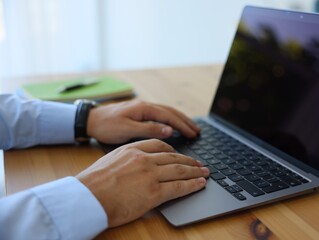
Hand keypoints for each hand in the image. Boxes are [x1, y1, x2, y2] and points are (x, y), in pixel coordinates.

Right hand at [76, 139, 208, 226]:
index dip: (173, 150)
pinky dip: (192, 185)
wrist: (87, 198)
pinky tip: (200, 184)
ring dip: (195, 171)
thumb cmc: (92, 183)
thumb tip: (134, 166)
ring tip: (204, 172)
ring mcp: (151, 175)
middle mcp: (144, 159)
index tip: (180, 153)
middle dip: (189, 160)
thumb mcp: (109, 161)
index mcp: (132, 149)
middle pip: (173, 156)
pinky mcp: (154, 192)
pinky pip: (179, 186)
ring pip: (179, 169)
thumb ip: (126, 160)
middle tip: (199, 163)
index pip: (159, 145)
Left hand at [86, 100, 199, 143]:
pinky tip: (173, 126)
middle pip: (171, 112)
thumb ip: (149, 129)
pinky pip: (160, 115)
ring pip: (166, 112)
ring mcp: (143, 109)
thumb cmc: (107, 126)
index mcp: (144, 108)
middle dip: (185, 121)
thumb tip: (169, 130)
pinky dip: (170, 120)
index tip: (193, 134)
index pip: (169, 116)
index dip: (183, 125)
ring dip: (180, 120)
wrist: (90, 120)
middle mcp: (145, 106)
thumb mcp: (127, 129)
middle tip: (197, 132)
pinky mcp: (139, 113)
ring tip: (191, 128)